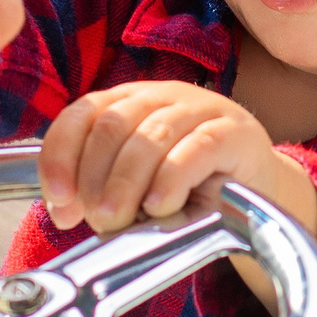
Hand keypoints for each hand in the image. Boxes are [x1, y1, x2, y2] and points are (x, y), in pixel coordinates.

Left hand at [39, 82, 316, 249]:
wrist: (256, 196)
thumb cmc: (187, 191)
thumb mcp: (135, 190)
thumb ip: (98, 192)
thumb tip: (63, 210)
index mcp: (127, 103)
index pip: (80, 114)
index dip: (60, 157)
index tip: (60, 202)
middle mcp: (160, 96)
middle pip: (111, 126)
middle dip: (95, 179)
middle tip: (99, 220)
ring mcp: (200, 109)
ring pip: (150, 136)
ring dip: (127, 184)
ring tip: (121, 220)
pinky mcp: (234, 132)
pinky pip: (196, 149)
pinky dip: (171, 180)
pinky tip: (160, 205)